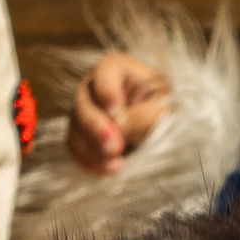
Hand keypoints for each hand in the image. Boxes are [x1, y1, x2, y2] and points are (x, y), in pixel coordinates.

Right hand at [67, 53, 173, 175]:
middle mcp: (94, 88)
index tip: (115, 111)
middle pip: (83, 103)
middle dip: (95, 126)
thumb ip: (140, 116)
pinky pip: (74, 147)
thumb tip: (116, 127)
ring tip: (115, 165)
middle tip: (114, 146)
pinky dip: (87, 161)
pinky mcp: (82, 135)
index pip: (103, 74)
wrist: (163, 129)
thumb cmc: (165, 111)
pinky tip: (106, 170)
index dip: (107, 93)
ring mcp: (85, 112)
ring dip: (92, 149)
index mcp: (116, 69)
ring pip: (75, 128)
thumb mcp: (161, 109)